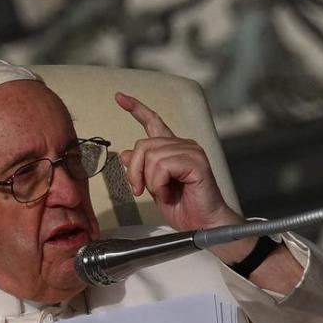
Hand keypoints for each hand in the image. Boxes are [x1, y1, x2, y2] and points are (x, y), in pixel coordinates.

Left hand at [114, 92, 300, 287]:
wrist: (202, 225)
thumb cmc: (184, 208)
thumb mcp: (153, 188)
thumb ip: (142, 170)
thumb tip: (126, 155)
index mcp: (173, 149)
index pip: (153, 123)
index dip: (136, 109)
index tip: (120, 97)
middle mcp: (183, 145)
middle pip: (143, 145)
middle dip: (135, 171)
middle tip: (140, 190)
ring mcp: (191, 151)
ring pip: (151, 156)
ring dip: (150, 181)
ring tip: (162, 193)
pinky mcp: (196, 161)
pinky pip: (163, 165)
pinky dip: (159, 183)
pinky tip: (169, 192)